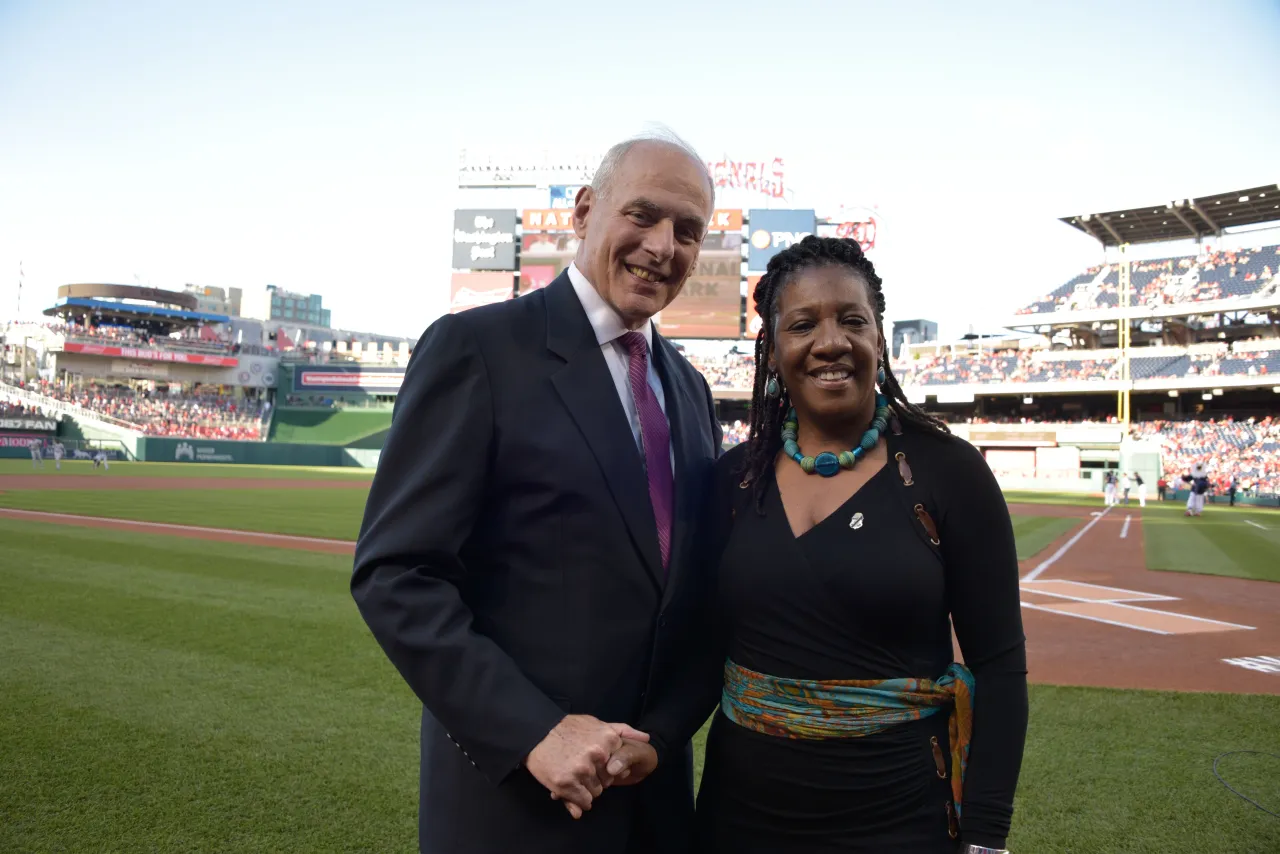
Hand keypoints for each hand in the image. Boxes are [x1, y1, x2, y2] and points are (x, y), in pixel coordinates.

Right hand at [526, 716, 648, 818]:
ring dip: (587, 789)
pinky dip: (579, 800)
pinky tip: (571, 788)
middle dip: (598, 779)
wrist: (535, 733)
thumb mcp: (596, 723)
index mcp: (608, 740)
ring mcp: (582, 770)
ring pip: (597, 792)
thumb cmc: (567, 728)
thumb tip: (646, 739)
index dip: (607, 768)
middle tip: (581, 769)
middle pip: (608, 780)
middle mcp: (597, 755)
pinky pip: (584, 802)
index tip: (595, 764)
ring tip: (574, 776)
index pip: (619, 766)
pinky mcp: (567, 784)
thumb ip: (623, 731)